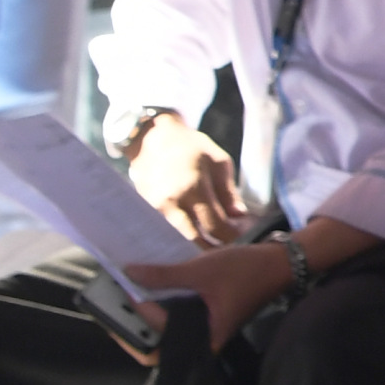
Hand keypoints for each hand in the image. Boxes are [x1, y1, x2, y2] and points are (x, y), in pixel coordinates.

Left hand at [124, 241, 292, 349]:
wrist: (281, 262)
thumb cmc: (245, 271)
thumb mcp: (201, 270)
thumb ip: (164, 274)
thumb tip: (129, 272)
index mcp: (205, 338)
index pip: (160, 338)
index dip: (141, 318)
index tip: (130, 292)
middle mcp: (203, 339)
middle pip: (159, 344)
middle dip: (136, 326)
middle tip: (118, 302)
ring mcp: (205, 327)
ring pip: (167, 328)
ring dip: (148, 312)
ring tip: (129, 292)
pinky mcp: (207, 315)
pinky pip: (177, 315)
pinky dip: (163, 303)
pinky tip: (152, 285)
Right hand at [129, 114, 249, 244]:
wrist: (152, 138)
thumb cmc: (190, 147)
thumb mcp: (218, 162)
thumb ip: (228, 193)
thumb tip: (239, 216)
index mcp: (194, 188)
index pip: (216, 226)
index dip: (232, 235)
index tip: (240, 232)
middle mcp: (172, 202)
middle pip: (195, 240)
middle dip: (214, 246)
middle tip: (227, 243)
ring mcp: (154, 208)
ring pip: (178, 239)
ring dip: (196, 243)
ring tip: (211, 239)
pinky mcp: (144, 210)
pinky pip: (165, 231)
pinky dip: (179, 235)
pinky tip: (191, 231)